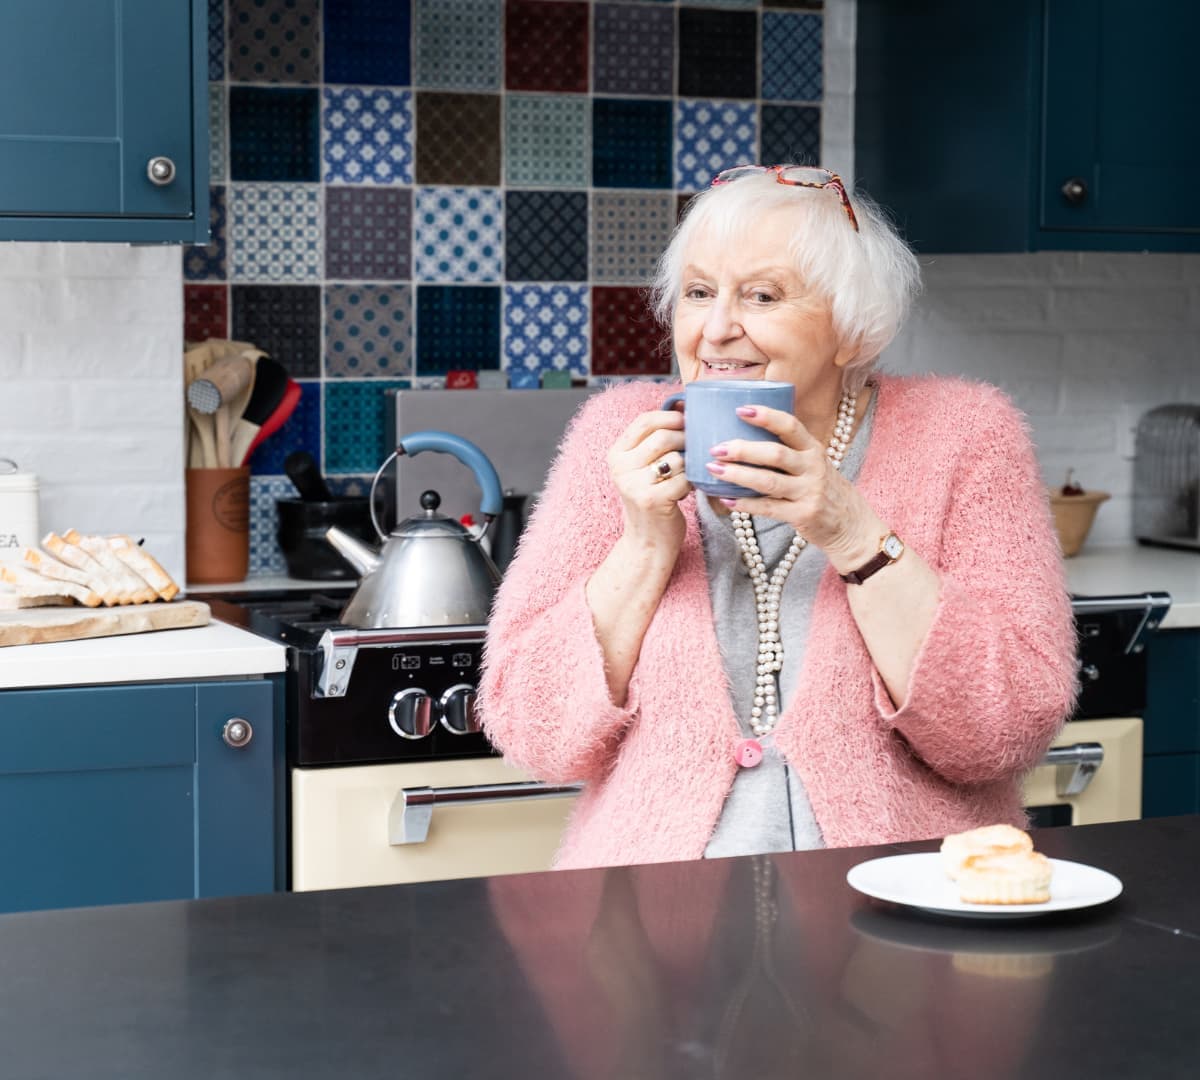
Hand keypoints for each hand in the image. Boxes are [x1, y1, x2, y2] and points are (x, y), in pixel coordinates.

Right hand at [607, 409, 689, 550]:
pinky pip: (684, 479)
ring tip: (688, 473)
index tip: (687, 420)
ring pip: (676, 458)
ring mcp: (634, 485)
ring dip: (690, 464)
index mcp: (616, 454)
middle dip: (686, 439)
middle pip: (662, 436)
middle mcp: (620, 468)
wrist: (647, 542)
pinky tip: (688, 490)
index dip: (670, 416)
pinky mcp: (652, 500)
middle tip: (696, 448)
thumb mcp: (645, 466)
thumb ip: (657, 438)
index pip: (644, 421)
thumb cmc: (653, 498)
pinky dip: (692, 483)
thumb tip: (682, 402)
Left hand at [704, 404, 882, 569]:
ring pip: (768, 481)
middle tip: (716, 448)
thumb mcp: (813, 464)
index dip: (766, 416)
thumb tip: (742, 437)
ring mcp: (808, 492)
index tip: (740, 410)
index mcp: (813, 449)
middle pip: (775, 453)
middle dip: (743, 449)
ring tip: (714, 470)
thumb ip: (788, 451)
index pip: (790, 426)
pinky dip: (745, 504)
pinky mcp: (802, 515)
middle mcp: (813, 467)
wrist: (851, 524)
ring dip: (738, 475)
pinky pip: (768, 508)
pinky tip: (726, 499)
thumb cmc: (823, 489)